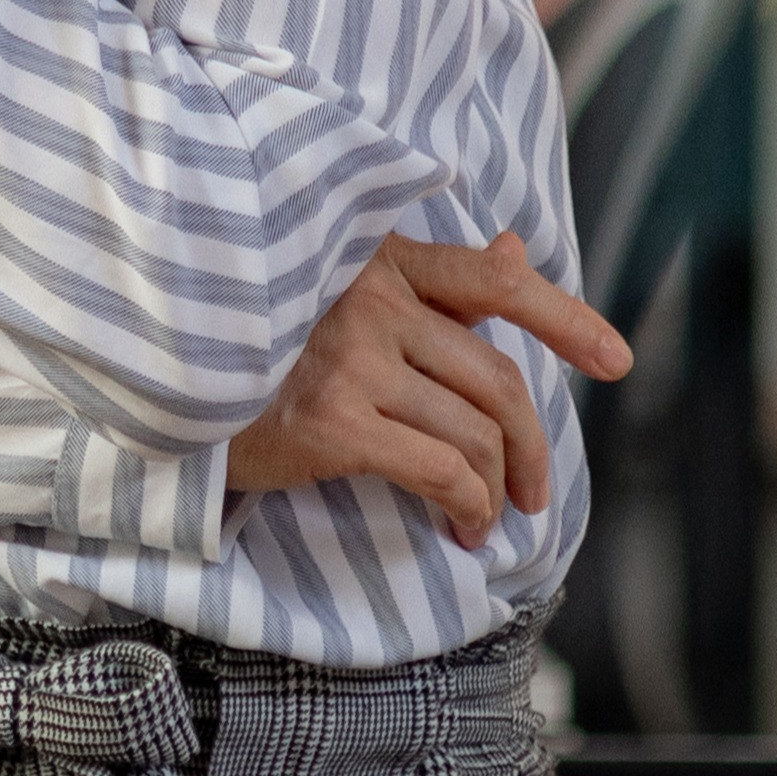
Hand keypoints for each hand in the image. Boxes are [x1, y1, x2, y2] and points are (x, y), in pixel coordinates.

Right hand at [228, 233, 639, 537]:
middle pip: (496, 378)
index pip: (493, 280)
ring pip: (475, 431)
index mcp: (378, 260)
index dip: (566, 319)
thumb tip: (517, 249)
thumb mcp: (342, 293)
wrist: (160, 388)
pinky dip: (468, 505)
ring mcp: (350, 357)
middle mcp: (370, 299)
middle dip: (532, 446)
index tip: (617, 360)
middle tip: (534, 492)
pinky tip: (461, 526)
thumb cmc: (253, 347)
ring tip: (487, 518)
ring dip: (497, 488)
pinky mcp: (332, 420)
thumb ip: (434, 280)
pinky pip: (440, 469)